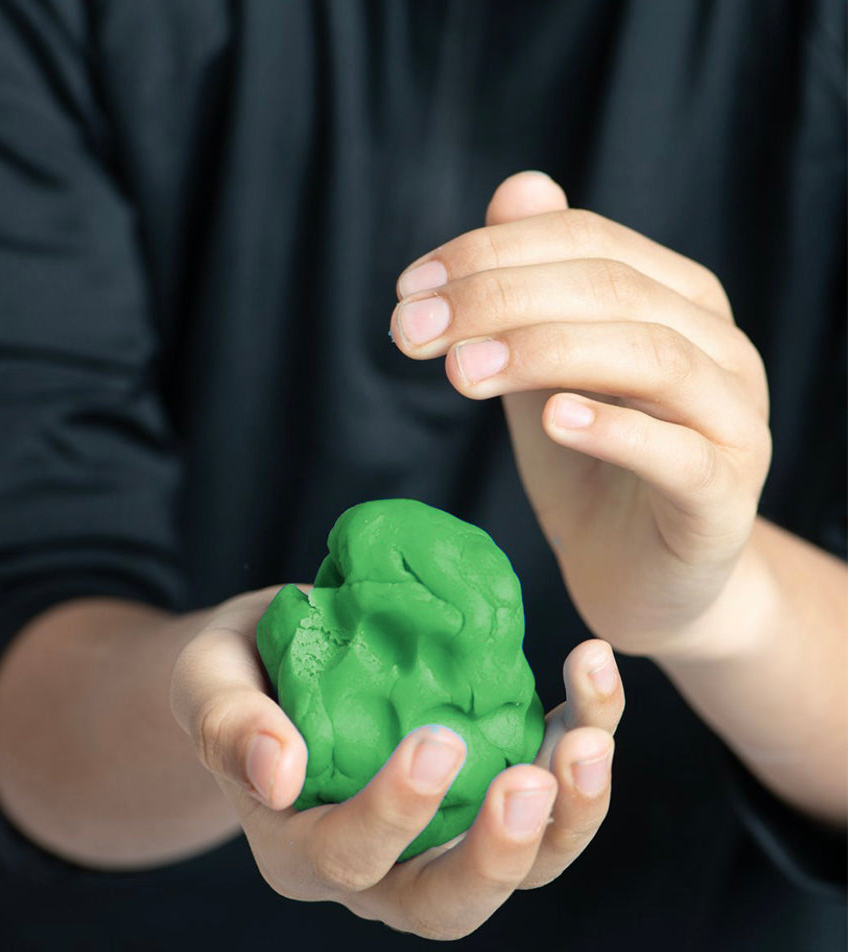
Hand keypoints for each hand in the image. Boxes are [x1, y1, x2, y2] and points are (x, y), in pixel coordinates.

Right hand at [171, 587, 623, 939]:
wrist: (283, 654)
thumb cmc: (240, 671)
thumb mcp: (209, 680)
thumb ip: (227, 722)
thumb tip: (276, 773)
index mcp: (302, 847)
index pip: (350, 858)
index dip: (395, 815)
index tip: (435, 742)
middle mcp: (382, 863)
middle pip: (449, 902)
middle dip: (499, 855)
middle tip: (532, 781)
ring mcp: (446, 828)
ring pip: (523, 865)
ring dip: (571, 814)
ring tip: (589, 739)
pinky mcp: (491, 777)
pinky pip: (551, 783)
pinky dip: (584, 732)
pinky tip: (591, 670)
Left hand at [391, 172, 771, 658]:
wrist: (641, 577)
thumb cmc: (589, 470)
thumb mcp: (543, 373)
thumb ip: (531, 292)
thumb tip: (518, 185)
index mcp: (675, 299)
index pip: (585, 241)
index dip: (491, 253)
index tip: (408, 290)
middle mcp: (716, 344)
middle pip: (612, 288)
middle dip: (498, 299)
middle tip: (413, 331)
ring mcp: (732, 418)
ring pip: (649, 356)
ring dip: (543, 352)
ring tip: (460, 373)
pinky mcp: (724, 493)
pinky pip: (677, 451)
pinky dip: (613, 428)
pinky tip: (551, 419)